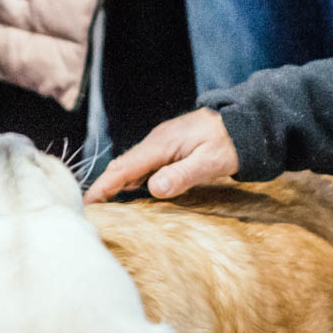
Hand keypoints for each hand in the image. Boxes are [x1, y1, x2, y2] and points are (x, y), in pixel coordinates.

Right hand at [83, 108, 237, 202]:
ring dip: (116, 183)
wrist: (245, 122)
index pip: (124, 168)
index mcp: (161, 144)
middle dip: (104, 186)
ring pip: (131, 165)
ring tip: (103, 205)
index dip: (104, 186)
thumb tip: (153, 188)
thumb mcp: (210, 162)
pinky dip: (130, 178)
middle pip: (122, 166)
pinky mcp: (168, 147)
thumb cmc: (230, 143)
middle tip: (90, 210)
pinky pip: (142, 164)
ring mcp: (161, 143)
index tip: (88, 203)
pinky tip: (129, 191)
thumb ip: (182, 175)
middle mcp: (156, 141)